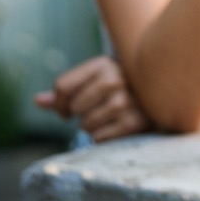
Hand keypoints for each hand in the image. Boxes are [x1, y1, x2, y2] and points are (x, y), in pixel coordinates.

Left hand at [34, 55, 150, 141]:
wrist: (162, 97)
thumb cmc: (120, 90)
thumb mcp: (95, 82)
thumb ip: (66, 91)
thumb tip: (37, 100)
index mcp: (104, 63)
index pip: (62, 86)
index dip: (58, 102)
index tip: (66, 108)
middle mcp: (117, 78)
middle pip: (74, 106)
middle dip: (77, 115)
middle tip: (90, 112)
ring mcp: (128, 100)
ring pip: (86, 124)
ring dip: (90, 127)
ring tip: (105, 119)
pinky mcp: (136, 121)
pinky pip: (100, 137)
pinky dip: (102, 137)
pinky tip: (114, 128)